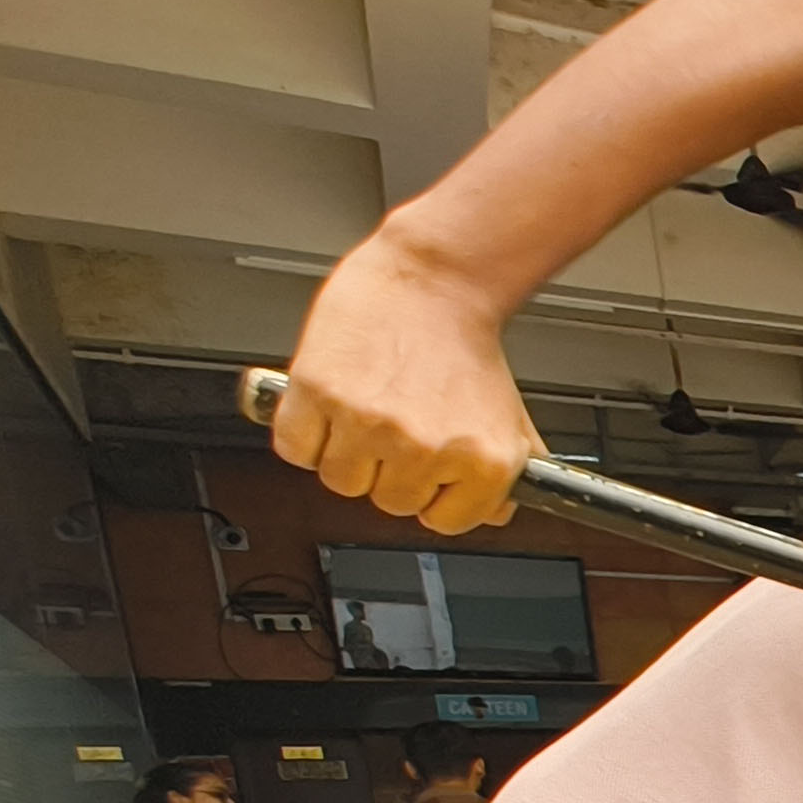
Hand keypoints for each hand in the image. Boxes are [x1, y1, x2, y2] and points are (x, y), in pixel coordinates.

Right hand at [274, 233, 540, 532]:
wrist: (432, 280)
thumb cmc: (464, 343)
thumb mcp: (508, 420)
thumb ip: (505, 478)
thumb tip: (491, 516)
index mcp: (481, 462)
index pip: (441, 522)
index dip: (431, 494)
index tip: (427, 470)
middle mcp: (426, 448)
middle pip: (385, 503)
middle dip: (388, 469)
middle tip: (397, 424)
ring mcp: (369, 424)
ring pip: (339, 480)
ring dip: (344, 452)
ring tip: (367, 407)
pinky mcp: (319, 393)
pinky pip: (294, 449)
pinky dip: (303, 430)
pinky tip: (331, 402)